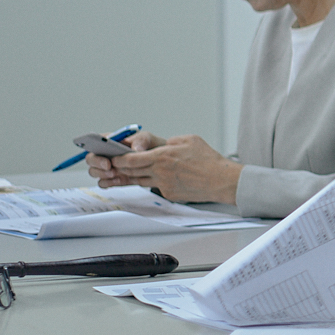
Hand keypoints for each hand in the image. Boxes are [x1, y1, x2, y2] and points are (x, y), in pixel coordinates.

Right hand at [85, 131, 162, 186]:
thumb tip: (136, 149)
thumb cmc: (149, 146)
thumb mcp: (147, 139)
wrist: (158, 162)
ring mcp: (107, 167)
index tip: (107, 156)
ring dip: (102, 174)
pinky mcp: (112, 178)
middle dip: (97, 164)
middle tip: (109, 167)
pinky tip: (119, 180)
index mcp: (110, 140)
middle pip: (91, 159)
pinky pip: (103, 183)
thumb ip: (141, 140)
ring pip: (94, 172)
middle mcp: (105, 154)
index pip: (94, 142)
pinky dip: (108, 183)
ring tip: (115, 174)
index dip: (95, 149)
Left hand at [95, 134, 243, 204]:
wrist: (222, 181)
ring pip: (139, 180)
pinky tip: (153, 178)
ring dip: (130, 176)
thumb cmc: (209, 160)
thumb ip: (170, 141)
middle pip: (131, 171)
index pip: (131, 159)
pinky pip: (155, 187)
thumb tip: (161, 144)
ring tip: (124, 173)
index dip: (118, 159)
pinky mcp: (169, 194)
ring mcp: (164, 185)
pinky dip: (152, 182)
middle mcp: (160, 171)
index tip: (113, 156)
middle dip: (120, 167)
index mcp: (163, 156)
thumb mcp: (189, 140)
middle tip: (113, 164)